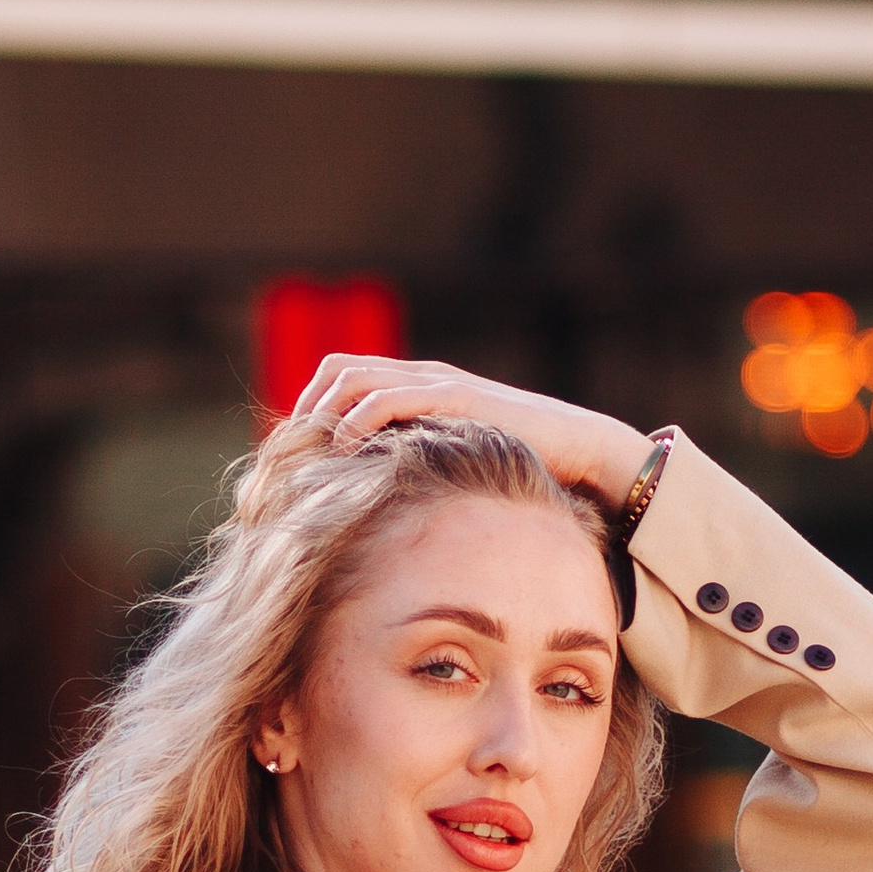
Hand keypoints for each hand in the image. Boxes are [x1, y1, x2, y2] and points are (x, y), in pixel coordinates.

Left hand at [291, 352, 653, 507]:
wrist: (580, 450)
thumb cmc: (523, 466)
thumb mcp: (459, 464)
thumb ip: (425, 466)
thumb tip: (385, 502)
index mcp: (418, 386)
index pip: (343, 377)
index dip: (312, 408)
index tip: (297, 451)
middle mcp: (421, 375)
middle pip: (336, 368)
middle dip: (306, 406)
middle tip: (292, 452)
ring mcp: (436, 382)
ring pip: (352, 376)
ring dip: (322, 410)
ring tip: (310, 451)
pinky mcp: (452, 397)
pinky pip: (387, 398)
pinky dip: (355, 420)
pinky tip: (344, 450)